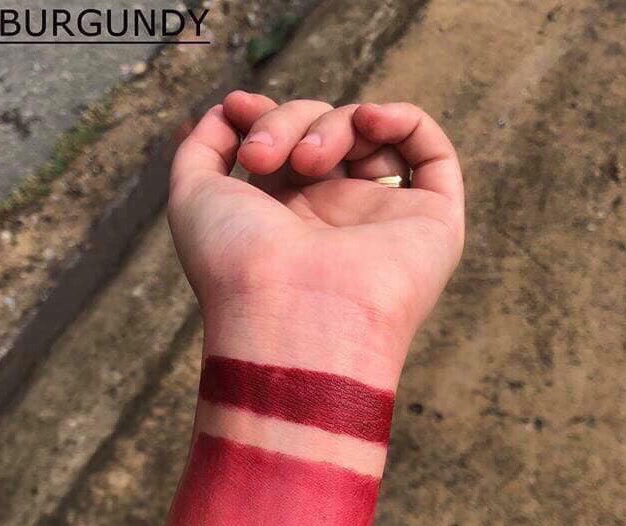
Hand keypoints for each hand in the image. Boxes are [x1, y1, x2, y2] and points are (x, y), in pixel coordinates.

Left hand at [168, 92, 464, 380]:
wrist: (291, 318)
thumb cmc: (236, 267)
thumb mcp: (193, 197)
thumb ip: (201, 147)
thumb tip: (228, 113)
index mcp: (284, 220)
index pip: (285, 145)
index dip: (264, 115)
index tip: (237, 108)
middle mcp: (335, 221)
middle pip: (321, 131)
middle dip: (287, 121)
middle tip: (261, 158)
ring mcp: (382, 220)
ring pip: (368, 134)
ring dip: (331, 125)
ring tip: (306, 162)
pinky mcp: (432, 222)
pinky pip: (431, 152)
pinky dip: (402, 118)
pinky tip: (367, 120)